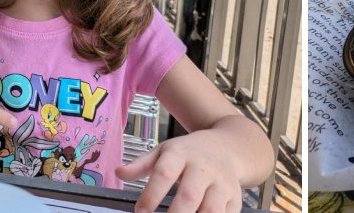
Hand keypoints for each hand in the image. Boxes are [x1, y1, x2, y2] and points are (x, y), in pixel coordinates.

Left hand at [115, 130, 241, 212]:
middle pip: (189, 195)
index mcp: (182, 154)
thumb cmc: (190, 152)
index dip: (151, 195)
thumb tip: (118, 172)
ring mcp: (222, 184)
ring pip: (211, 210)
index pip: (164, 173)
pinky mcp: (234, 198)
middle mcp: (203, 168)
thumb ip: (142, 164)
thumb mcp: (165, 150)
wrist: (229, 147)